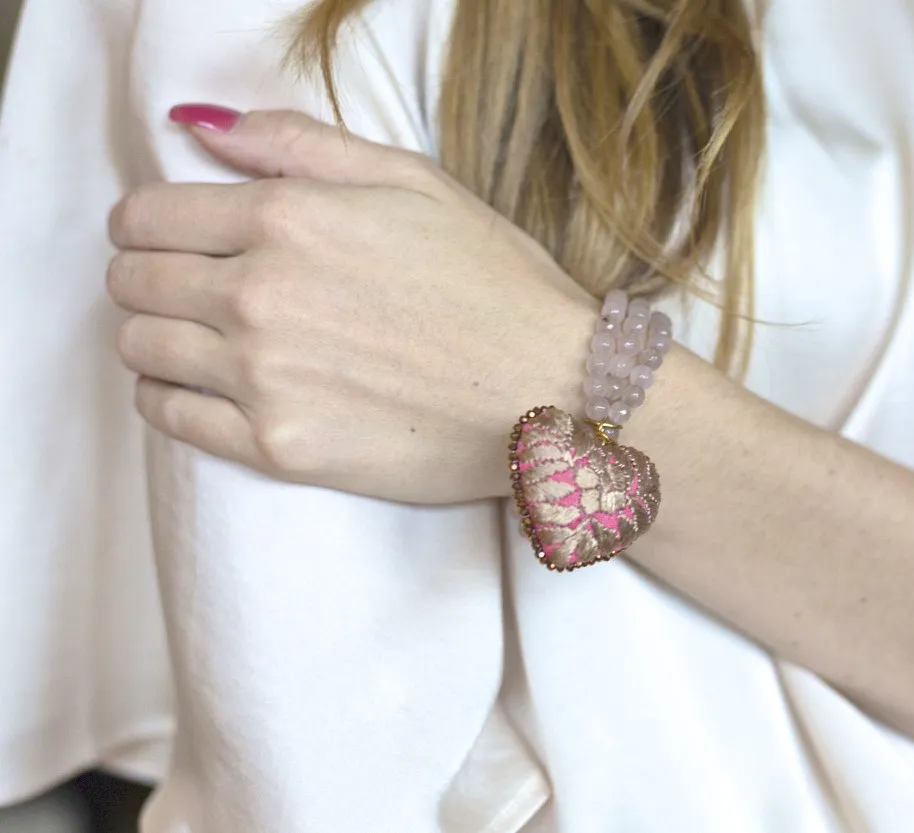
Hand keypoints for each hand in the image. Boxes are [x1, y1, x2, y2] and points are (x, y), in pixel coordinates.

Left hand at [108, 108, 595, 503]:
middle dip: (150, 275)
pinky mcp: (278, 448)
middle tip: (192, 285)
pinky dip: (170, 394)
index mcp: (287, 219)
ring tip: (204, 336)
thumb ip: (297, 145)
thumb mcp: (413, 181)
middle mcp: (259, 296)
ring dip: (157, 334)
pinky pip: (170, 417)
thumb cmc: (497, 283)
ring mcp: (264, 378)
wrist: (554, 392)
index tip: (170, 235)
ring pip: (141, 348)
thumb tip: (199, 127)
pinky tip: (208, 385)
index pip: (146, 216)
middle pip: (133, 281)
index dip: (147, 222)